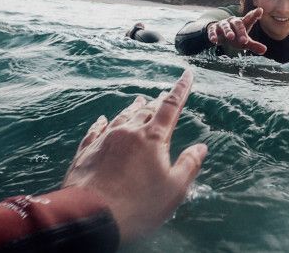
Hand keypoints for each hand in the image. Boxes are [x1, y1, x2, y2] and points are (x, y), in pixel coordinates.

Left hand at [63, 70, 206, 242]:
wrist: (91, 215)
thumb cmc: (138, 206)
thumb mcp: (174, 189)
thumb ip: (189, 165)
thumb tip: (201, 147)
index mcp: (153, 138)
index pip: (171, 106)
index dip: (181, 89)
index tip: (187, 74)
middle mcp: (128, 132)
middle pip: (146, 110)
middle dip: (157, 101)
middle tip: (162, 94)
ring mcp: (105, 140)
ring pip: (122, 117)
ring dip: (133, 108)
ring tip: (139, 101)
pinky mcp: (87, 151)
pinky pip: (96, 130)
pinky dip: (102, 123)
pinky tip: (102, 119)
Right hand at [207, 7, 266, 54]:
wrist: (219, 33)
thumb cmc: (236, 37)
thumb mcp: (244, 42)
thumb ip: (254, 45)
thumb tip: (264, 50)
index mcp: (242, 23)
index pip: (249, 18)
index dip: (254, 14)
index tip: (260, 10)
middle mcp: (233, 22)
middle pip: (238, 24)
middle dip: (241, 31)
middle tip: (244, 41)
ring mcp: (223, 24)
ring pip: (226, 26)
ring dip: (228, 31)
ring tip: (231, 37)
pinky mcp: (214, 28)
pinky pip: (213, 31)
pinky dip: (213, 35)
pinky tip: (214, 41)